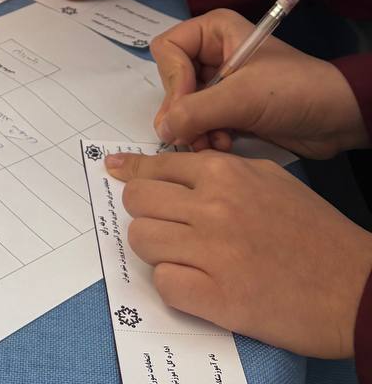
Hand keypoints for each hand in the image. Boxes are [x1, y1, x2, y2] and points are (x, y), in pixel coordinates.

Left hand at [106, 150, 371, 358]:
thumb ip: (218, 172)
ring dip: (156, 249)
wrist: (355, 286)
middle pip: (138, 200)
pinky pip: (164, 283)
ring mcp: (212, 252)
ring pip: (142, 239)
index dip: (133, 173)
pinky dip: (174, 285)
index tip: (115, 172)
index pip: (155, 166)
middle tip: (165, 225)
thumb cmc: (315, 232)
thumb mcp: (268, 179)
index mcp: (224, 173)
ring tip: (185, 257)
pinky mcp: (217, 297)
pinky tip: (198, 284)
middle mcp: (212, 207)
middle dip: (145, 213)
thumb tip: (167, 170)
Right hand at [150, 8, 369, 156]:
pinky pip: (201, 122)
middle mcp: (213, 53)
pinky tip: (224, 146)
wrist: (339, 119)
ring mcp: (221, 82)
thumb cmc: (293, 92)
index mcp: (214, 32)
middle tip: (196, 135)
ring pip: (184, 106)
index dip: (173, 80)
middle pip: (173, 81)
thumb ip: (195, 111)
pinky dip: (207, 137)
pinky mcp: (230, 109)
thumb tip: (161, 128)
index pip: (168, 49)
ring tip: (214, 144)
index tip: (186, 108)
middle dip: (184, 111)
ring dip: (195, 129)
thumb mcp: (242, 97)